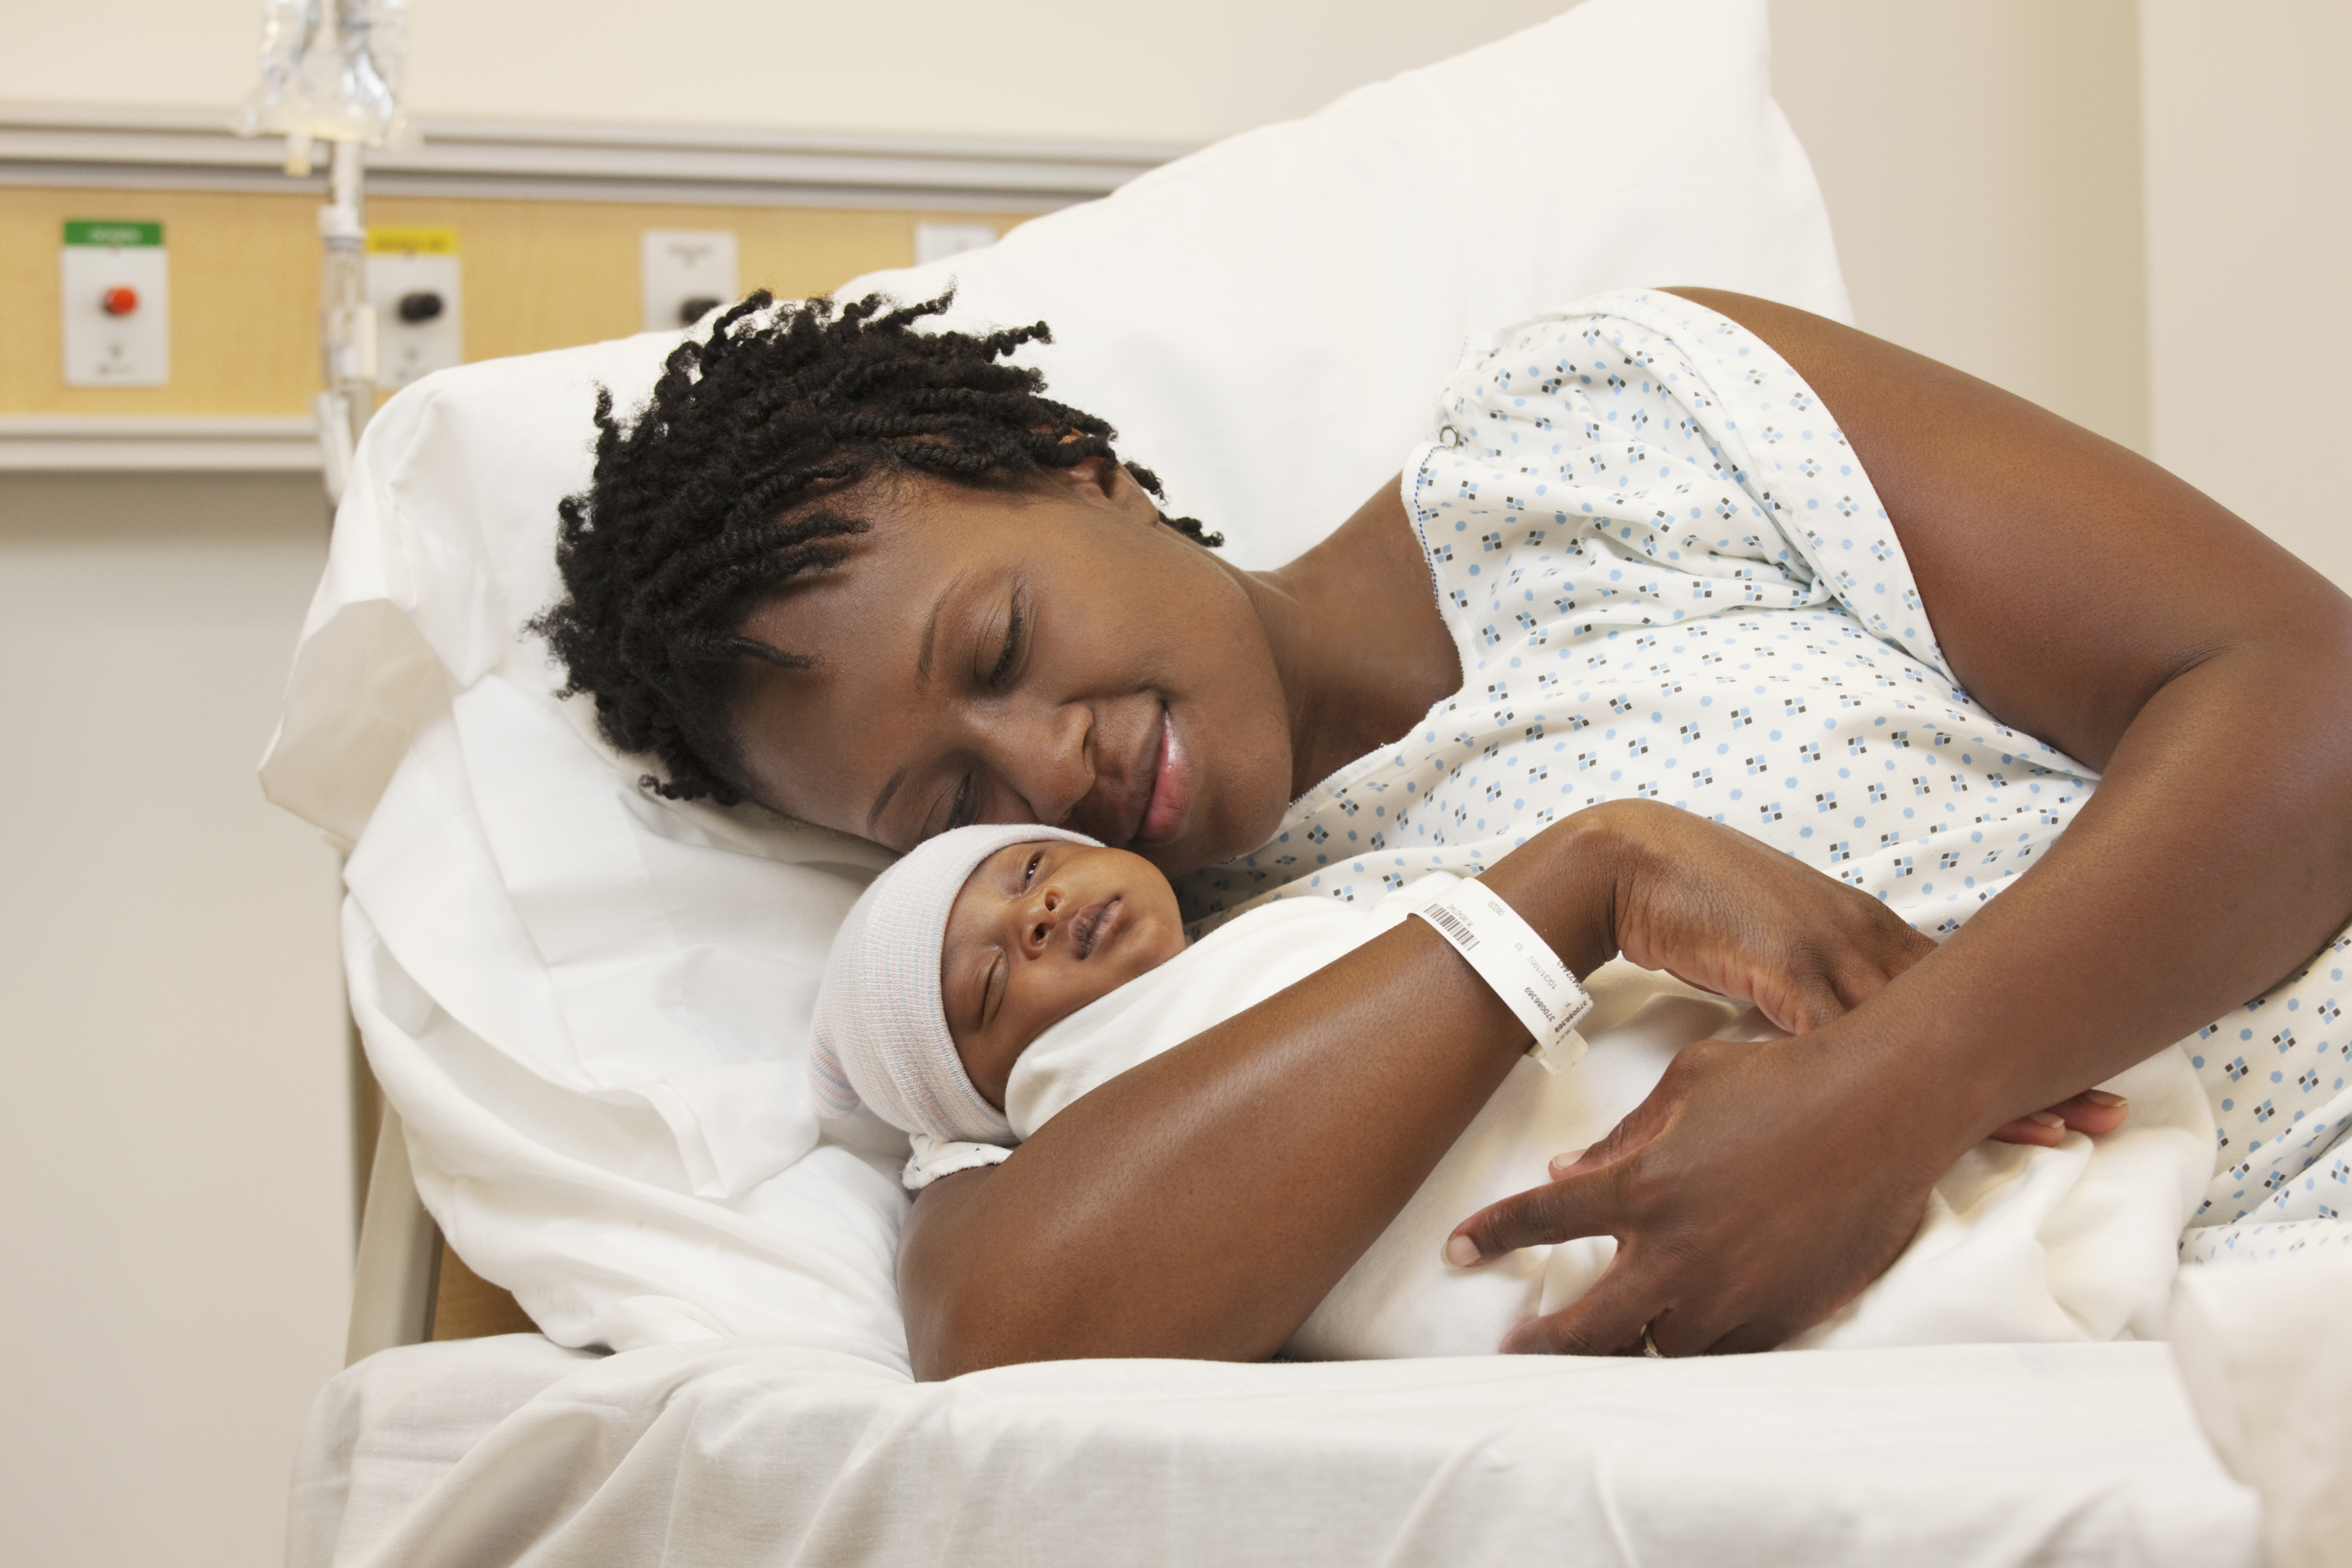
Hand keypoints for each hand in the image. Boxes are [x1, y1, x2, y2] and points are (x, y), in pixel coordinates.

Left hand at [1447, 1026, 1945, 1355]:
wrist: (1885, 1105)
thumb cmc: (1784, 1079)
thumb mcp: (1689, 1084)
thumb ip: (1622, 1135)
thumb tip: (1565, 1169)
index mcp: (1642, 1185)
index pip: (1540, 1221)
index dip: (1490, 1238)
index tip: (1457, 1252)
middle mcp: (1677, 1251)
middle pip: (1583, 1327)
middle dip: (1538, 1346)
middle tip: (1512, 1352)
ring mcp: (1730, 1292)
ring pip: (1655, 1348)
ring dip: (1624, 1347)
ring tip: (1599, 1347)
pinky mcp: (1781, 1314)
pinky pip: (1721, 1351)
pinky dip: (1693, 1345)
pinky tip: (1680, 1335)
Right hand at [1574, 802, 2130, 1143]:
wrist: (1626, 858)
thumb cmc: (1690, 897)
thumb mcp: (1772, 940)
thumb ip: (1812, 980)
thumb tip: (1837, 1032)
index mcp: (1860, 927)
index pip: (1961, 986)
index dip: (2023, 1032)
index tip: (2084, 1072)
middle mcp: (1859, 936)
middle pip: (1969, 1008)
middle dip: (2040, 1061)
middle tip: (2110, 1110)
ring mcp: (1825, 951)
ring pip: (1929, 1028)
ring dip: (1994, 1082)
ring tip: (2062, 1128)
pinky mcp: (1781, 967)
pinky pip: (1850, 1037)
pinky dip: (1894, 1080)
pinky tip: (1928, 1117)